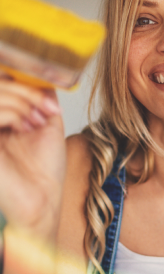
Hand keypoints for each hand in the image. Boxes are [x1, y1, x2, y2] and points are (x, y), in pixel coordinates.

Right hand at [0, 74, 65, 235]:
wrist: (42, 200)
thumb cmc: (44, 169)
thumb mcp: (48, 125)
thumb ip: (41, 97)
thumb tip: (43, 72)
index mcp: (1, 117)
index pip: (2, 80)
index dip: (21, 79)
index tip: (46, 97)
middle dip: (26, 90)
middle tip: (45, 110)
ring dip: (22, 100)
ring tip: (36, 122)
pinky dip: (12, 112)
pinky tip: (25, 128)